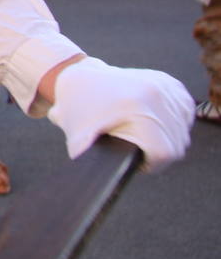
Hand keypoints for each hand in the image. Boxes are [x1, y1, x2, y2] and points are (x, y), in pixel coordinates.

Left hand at [45, 57, 192, 171]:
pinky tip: (156, 123)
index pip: (164, 152)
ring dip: (168, 136)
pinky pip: (183, 111)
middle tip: (138, 152)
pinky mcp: (168, 82)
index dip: (152, 164)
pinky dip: (173, 120)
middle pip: (176, 143)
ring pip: (181, 128)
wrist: (78, 74)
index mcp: (136, 107)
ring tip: (144, 138)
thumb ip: (90, 162)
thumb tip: (95, 183)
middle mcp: (155, 93)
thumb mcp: (77, 138)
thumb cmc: (75, 109)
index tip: (137, 163)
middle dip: (158, 152)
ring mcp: (164, 86)